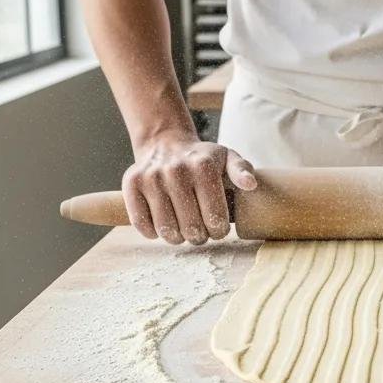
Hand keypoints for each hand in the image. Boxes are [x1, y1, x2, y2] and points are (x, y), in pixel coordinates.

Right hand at [122, 129, 256, 244]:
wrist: (166, 144)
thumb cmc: (202, 159)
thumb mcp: (227, 158)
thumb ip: (242, 171)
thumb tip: (250, 185)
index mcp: (203, 167)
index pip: (215, 218)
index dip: (219, 231)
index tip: (217, 228)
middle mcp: (176, 171)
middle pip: (191, 228)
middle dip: (199, 237)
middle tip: (200, 232)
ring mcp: (151, 177)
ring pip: (167, 229)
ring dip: (177, 238)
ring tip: (183, 231)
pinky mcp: (131, 184)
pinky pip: (141, 224)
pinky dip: (152, 232)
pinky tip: (162, 226)